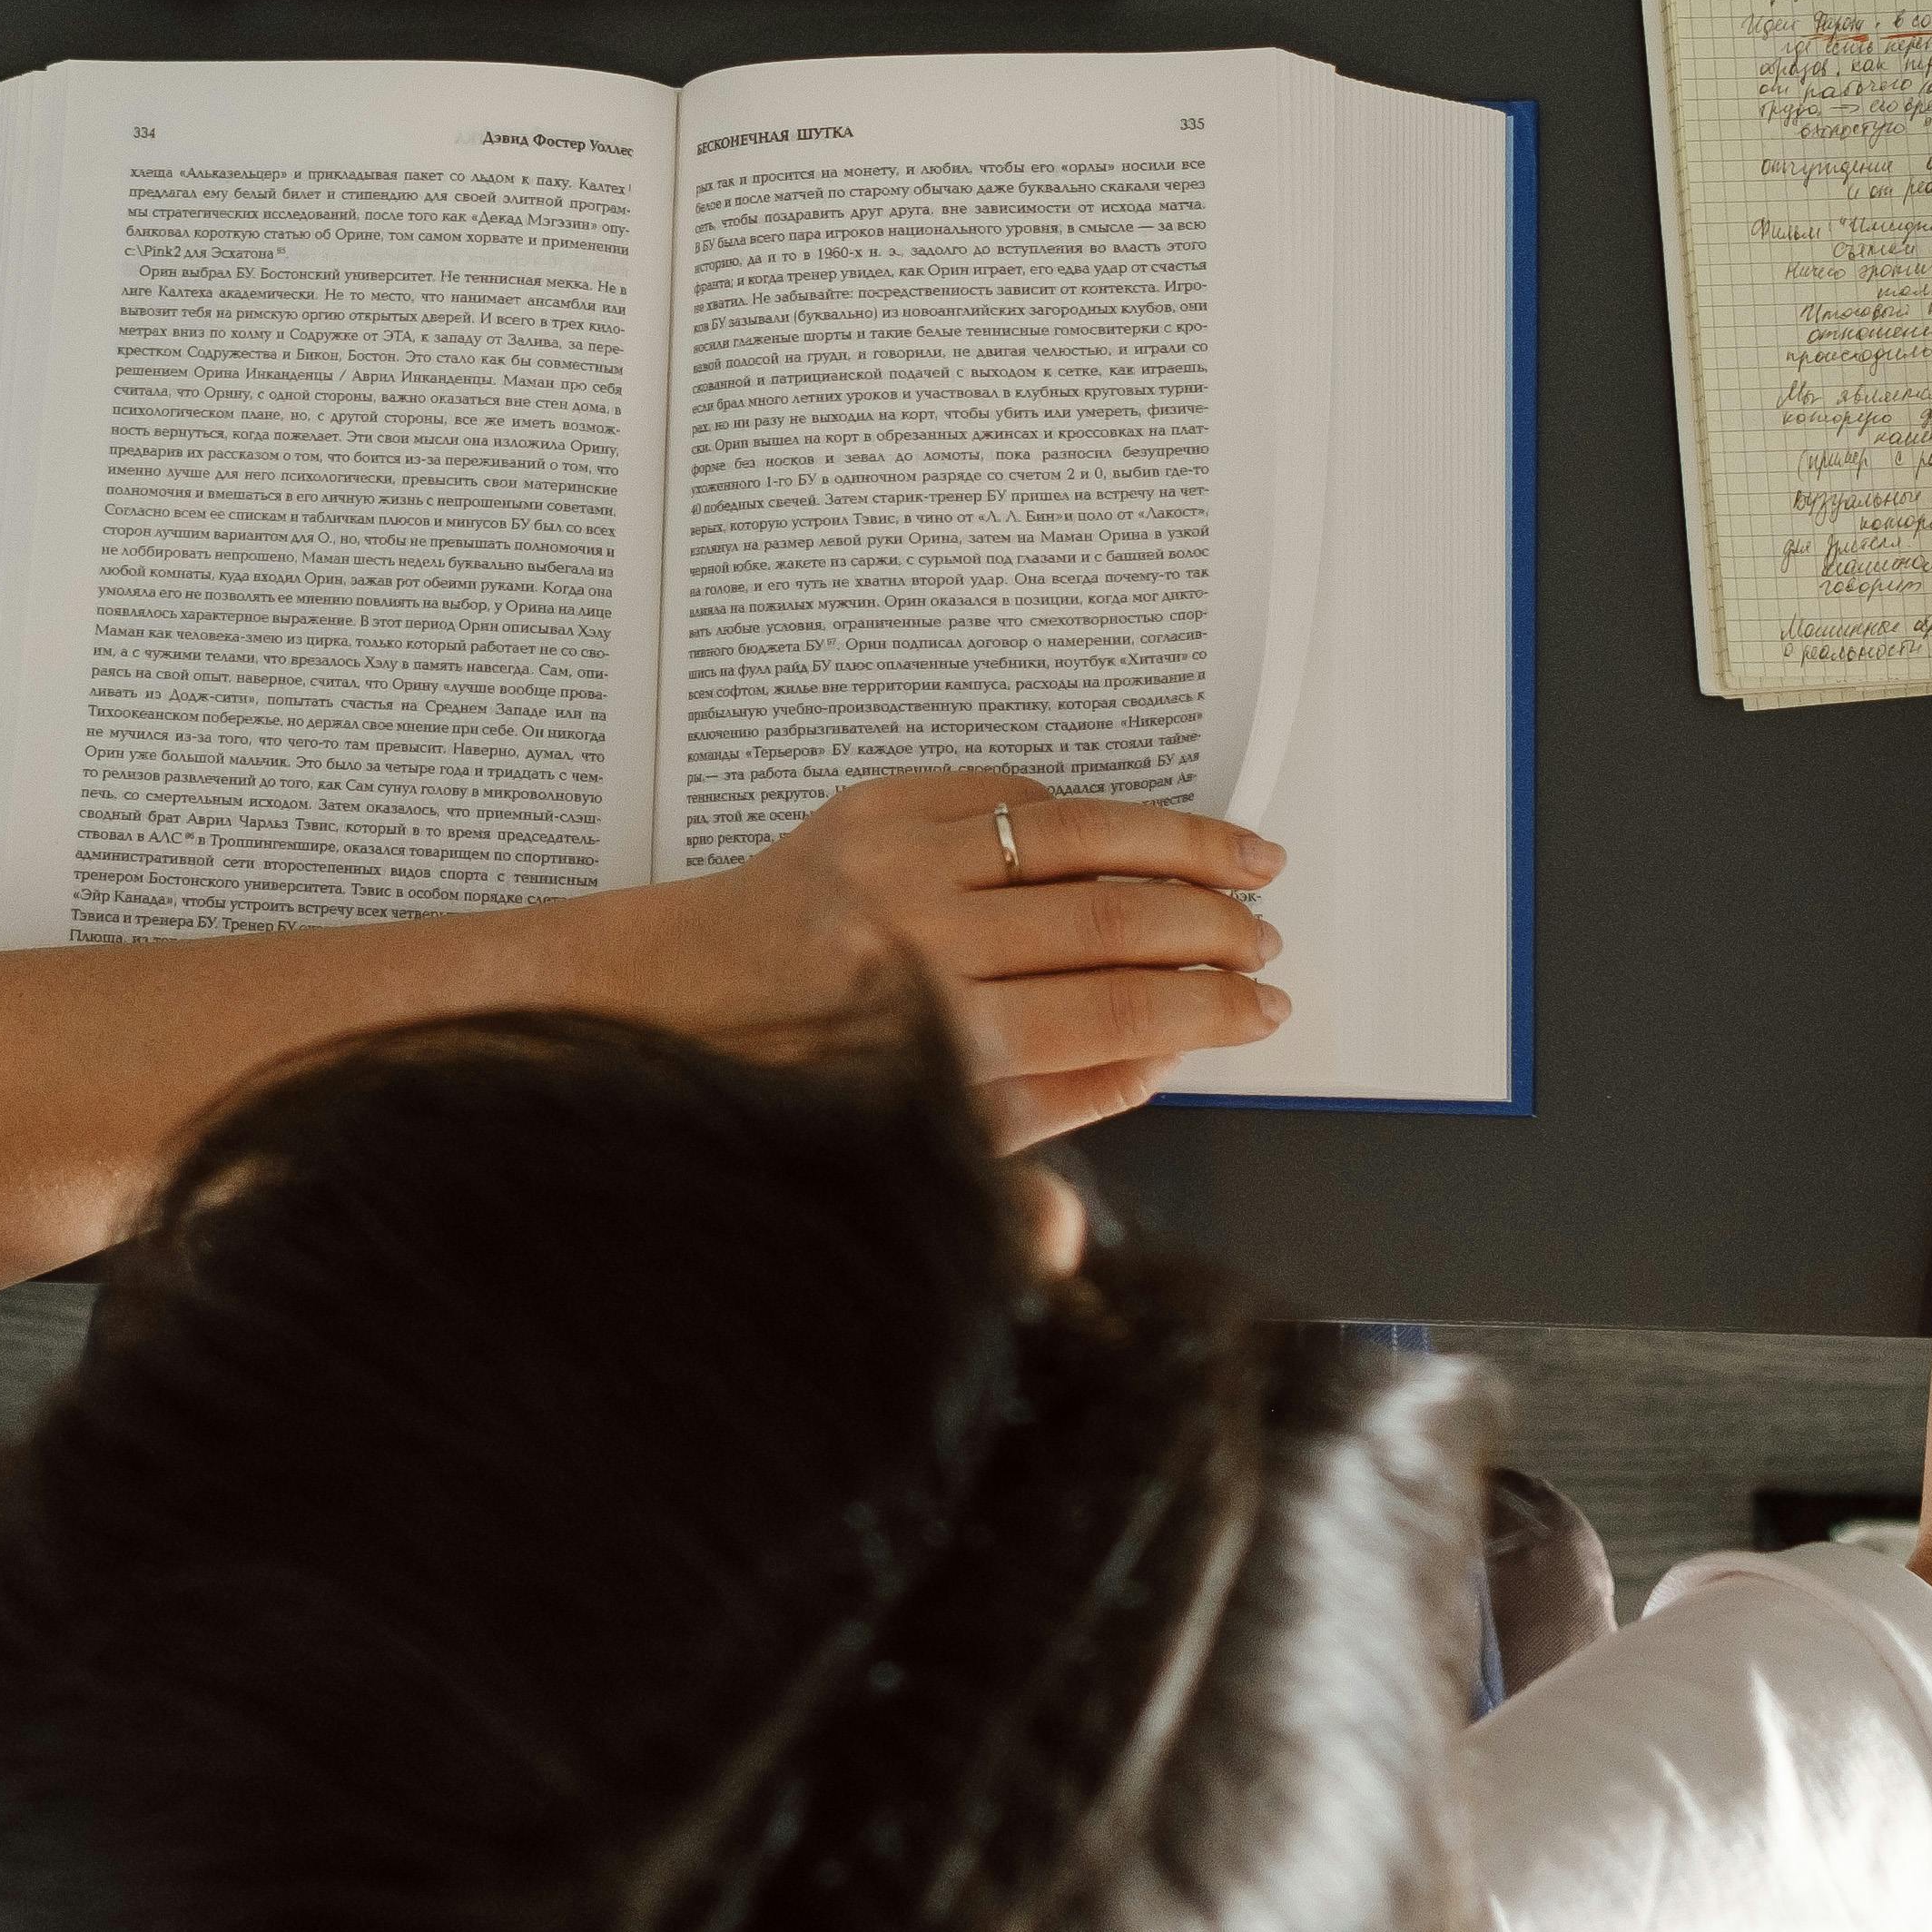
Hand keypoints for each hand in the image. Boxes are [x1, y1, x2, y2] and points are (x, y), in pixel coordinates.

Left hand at [645, 770, 1287, 1148]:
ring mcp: (898, 859)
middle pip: (1115, 919)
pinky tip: (1130, 836)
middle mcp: (922, 938)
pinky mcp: (875, 805)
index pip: (1121, 1014)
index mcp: (940, 1038)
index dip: (1212, 1010)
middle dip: (1214, 929)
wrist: (663, 999)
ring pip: (1078, 834)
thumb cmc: (794, 1083)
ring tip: (1247, 861)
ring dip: (1179, 845)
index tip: (1265, 1009)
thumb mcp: (924, 1137)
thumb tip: (1162, 1062)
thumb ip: (1053, 1109)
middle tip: (1268, 941)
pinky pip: (1007, 794)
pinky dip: (1080, 814)